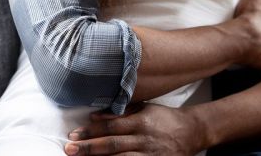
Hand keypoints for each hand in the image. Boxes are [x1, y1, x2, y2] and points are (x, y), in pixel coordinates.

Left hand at [64, 103, 201, 155]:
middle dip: (89, 147)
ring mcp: (149, 155)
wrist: (191, 132)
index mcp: (142, 121)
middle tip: (70, 148)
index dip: (92, 130)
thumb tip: (95, 115)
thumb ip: (122, 112)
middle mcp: (144, 138)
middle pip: (112, 144)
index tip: (74, 134)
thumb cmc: (164, 119)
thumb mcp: (145, 109)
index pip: (112, 125)